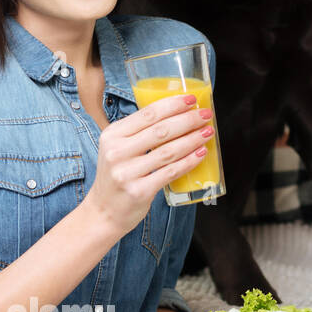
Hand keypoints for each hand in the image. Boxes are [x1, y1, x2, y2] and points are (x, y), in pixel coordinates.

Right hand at [83, 91, 213, 237]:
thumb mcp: (116, 149)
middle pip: (160, 130)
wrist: (103, 212)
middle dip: (188, 120)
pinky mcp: (139, 191)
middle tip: (205, 115)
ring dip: (193, 140)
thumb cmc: (117, 177)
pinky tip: (201, 154)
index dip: (173, 105)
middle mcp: (116, 152)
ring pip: (168, 151)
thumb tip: (175, 114)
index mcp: (112, 135)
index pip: (147, 114)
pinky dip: (189, 161)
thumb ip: (137, 133)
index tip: (191, 100)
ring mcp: (127, 173)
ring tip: (207, 132)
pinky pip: (170, 172)